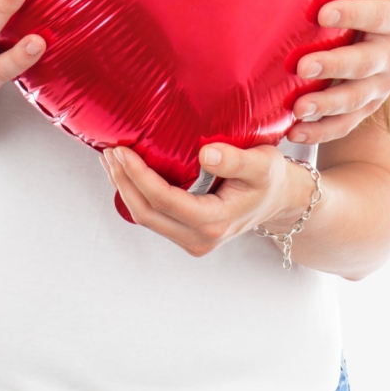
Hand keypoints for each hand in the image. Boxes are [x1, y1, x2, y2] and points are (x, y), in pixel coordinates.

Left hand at [101, 142, 313, 256]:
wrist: (280, 201)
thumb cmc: (271, 179)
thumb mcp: (262, 164)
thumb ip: (236, 160)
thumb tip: (205, 154)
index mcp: (215, 222)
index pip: (165, 200)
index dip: (139, 176)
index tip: (122, 150)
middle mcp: (200, 238)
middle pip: (147, 213)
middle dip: (123, 182)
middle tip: (109, 152)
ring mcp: (192, 240)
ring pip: (147, 217)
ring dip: (125, 188)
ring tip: (112, 159)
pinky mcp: (186, 234)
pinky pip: (154, 216)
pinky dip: (137, 193)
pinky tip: (128, 172)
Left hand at [289, 0, 389, 143]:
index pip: (375, 16)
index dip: (351, 14)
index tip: (323, 12)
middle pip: (362, 64)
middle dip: (333, 66)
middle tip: (302, 65)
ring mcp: (380, 85)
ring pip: (354, 100)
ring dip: (325, 106)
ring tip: (296, 109)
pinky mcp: (368, 105)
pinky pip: (347, 124)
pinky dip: (323, 133)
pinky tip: (294, 134)